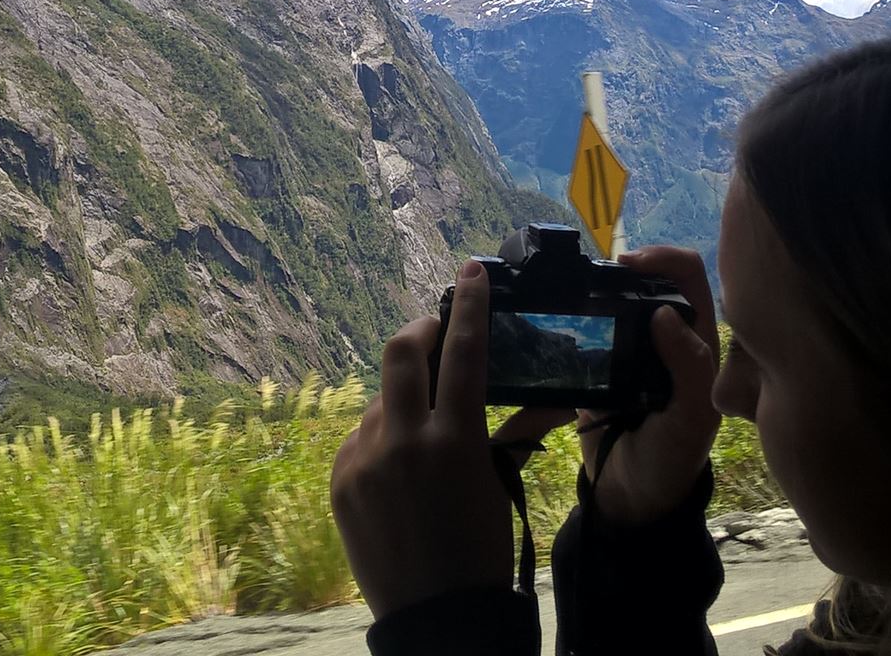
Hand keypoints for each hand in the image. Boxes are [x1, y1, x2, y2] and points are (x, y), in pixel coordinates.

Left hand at [331, 262, 516, 617]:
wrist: (434, 618)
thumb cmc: (480, 552)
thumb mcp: (498, 488)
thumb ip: (509, 435)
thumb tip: (551, 399)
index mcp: (452, 442)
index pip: (462, 354)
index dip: (468, 306)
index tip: (471, 272)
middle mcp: (402, 444)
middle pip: (400, 353)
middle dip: (419, 332)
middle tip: (434, 331)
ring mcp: (363, 462)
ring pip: (380, 402)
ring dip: (403, 402)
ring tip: (425, 434)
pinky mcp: (339, 481)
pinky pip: (360, 440)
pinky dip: (382, 440)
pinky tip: (400, 468)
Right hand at [491, 247, 721, 525]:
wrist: (629, 501)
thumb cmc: (671, 460)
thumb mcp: (691, 420)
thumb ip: (690, 369)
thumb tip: (664, 314)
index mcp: (697, 341)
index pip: (688, 278)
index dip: (663, 259)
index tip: (627, 264)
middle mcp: (665, 338)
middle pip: (646, 280)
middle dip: (620, 269)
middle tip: (588, 276)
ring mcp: (629, 351)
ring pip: (613, 301)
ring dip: (591, 290)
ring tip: (565, 293)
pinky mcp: (597, 367)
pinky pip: (584, 331)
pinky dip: (568, 319)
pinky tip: (551, 319)